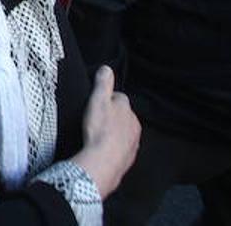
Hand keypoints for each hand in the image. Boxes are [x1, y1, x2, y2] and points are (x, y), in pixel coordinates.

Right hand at [72, 66, 140, 197]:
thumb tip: (107, 69)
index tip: (97, 103)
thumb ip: (103, 83)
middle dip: (112, 116)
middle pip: (123, 115)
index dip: (107, 98)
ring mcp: (133, 141)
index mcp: (126, 109)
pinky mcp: (129, 156)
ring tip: (98, 134)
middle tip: (96, 119)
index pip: (119, 97)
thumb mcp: (97, 100)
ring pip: (123, 131)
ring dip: (114, 131)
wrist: (104, 161)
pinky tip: (103, 147)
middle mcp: (134, 124)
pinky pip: (122, 146)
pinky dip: (114, 145)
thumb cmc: (100, 130)